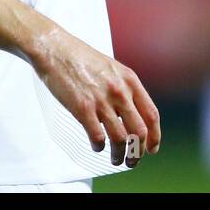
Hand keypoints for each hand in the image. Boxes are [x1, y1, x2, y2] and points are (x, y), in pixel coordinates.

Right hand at [31, 27, 161, 166]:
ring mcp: (102, 100)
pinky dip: (99, 147)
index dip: (154, 136)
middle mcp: (119, 91)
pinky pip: (98, 138)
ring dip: (120, 155)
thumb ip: (124, 88)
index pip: (151, 115)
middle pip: (139, 132)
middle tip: (133, 160)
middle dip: (138, 152)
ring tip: (116, 160)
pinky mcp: (83, 108)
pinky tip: (96, 147)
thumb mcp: (111, 68)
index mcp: (129, 80)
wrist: (55, 49)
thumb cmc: (80, 57)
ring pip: (120, 139)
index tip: (151, 148)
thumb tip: (131, 114)